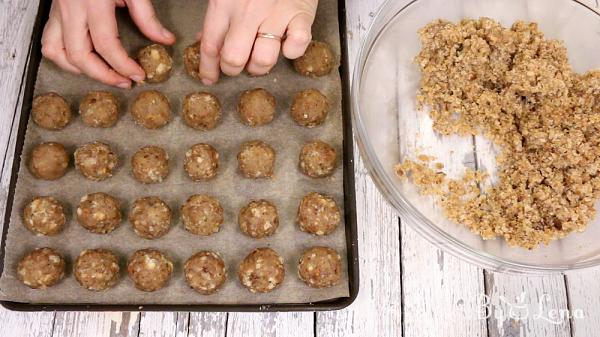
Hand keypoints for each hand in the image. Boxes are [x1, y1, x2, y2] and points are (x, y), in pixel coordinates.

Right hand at [41, 0, 175, 87]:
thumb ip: (147, 16)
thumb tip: (165, 40)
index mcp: (93, 2)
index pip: (106, 45)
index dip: (124, 66)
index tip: (139, 75)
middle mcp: (71, 8)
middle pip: (80, 55)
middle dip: (104, 76)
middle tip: (125, 82)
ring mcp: (58, 11)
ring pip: (58, 52)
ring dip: (81, 70)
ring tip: (104, 75)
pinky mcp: (53, 12)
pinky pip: (49, 42)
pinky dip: (64, 58)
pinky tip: (84, 62)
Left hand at [198, 0, 317, 84]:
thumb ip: (217, 16)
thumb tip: (204, 40)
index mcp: (225, 3)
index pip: (210, 44)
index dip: (208, 67)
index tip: (209, 77)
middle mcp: (248, 11)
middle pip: (234, 57)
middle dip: (233, 70)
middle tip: (238, 67)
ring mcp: (276, 14)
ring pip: (263, 59)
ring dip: (260, 67)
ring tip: (260, 60)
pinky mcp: (301, 16)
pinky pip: (296, 46)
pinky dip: (292, 52)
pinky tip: (287, 45)